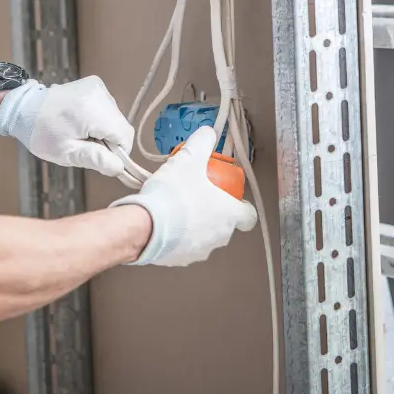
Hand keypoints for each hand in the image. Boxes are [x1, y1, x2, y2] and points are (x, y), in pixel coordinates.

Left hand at [0, 75, 134, 178]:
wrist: (24, 108)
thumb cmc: (42, 133)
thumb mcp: (66, 153)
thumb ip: (96, 159)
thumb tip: (119, 168)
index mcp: (92, 111)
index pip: (125, 135)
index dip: (118, 151)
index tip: (100, 157)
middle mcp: (99, 94)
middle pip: (121, 126)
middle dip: (109, 140)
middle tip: (85, 145)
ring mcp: (98, 87)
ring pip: (115, 117)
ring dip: (104, 129)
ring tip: (80, 132)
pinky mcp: (94, 84)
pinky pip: (108, 107)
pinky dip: (99, 118)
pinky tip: (81, 121)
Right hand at [108, 126, 257, 266]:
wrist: (144, 226)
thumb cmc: (173, 195)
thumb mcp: (189, 159)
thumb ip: (202, 142)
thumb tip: (208, 133)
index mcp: (228, 215)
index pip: (248, 216)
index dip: (242, 206)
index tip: (231, 198)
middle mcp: (219, 237)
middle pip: (225, 225)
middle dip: (214, 212)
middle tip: (198, 196)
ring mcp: (200, 251)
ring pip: (205, 237)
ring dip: (196, 225)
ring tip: (177, 209)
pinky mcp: (180, 260)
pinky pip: (184, 247)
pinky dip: (178, 237)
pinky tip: (164, 223)